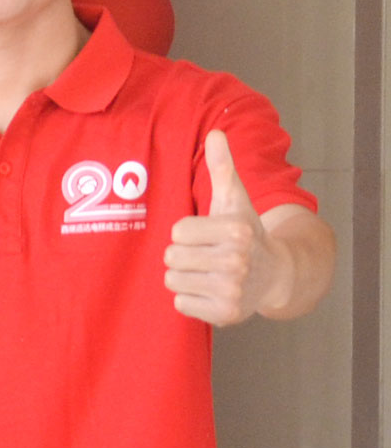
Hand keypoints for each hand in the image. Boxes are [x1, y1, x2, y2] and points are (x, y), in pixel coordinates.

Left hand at [168, 129, 281, 325]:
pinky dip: (191, 299)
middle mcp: (237, 261)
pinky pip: (180, 303)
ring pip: (172, 280)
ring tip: (210, 272)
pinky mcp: (225, 314)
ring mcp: (232, 290)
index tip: (210, 235)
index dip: (188, 233)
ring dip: (186, 276)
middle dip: (185, 255)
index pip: (176, 232)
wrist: (275, 274)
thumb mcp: (235, 199)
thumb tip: (215, 133)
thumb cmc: (246, 232)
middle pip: (171, 256)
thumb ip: (222, 168)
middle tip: (209, 255)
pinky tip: (211, 291)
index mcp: (236, 231)